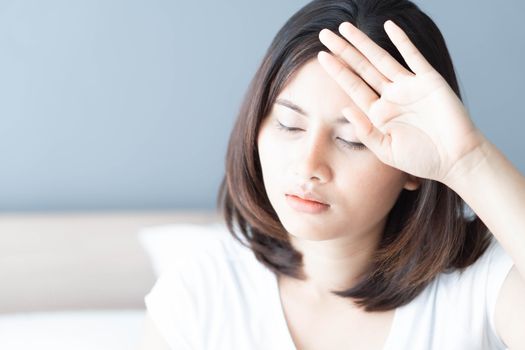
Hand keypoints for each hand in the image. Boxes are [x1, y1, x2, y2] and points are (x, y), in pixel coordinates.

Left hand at [317, 20, 484, 182]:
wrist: (456, 159)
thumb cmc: (422, 159)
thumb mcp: (386, 150)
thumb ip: (365, 131)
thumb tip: (344, 109)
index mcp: (379, 113)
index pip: (353, 87)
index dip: (337, 71)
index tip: (321, 57)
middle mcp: (391, 96)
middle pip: (362, 68)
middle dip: (343, 51)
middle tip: (324, 35)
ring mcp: (409, 87)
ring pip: (381, 58)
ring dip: (363, 43)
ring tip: (344, 28)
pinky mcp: (429, 81)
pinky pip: (413, 56)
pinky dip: (402, 41)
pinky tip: (389, 26)